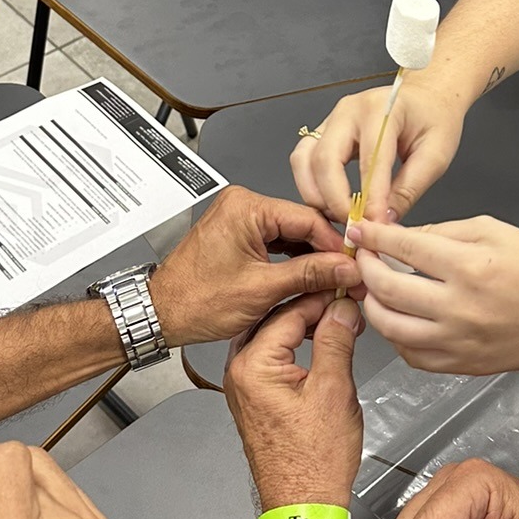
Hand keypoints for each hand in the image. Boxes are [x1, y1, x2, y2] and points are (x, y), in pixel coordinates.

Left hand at [149, 186, 358, 344]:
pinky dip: (293, 261)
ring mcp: (239, 219)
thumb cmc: (195, 300)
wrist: (162, 312)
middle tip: (350, 276)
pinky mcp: (238, 234)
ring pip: (290, 235)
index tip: (356, 264)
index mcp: (245, 208)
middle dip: (326, 253)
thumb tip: (343, 268)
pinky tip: (310, 277)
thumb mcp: (263, 289)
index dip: (336, 245)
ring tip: (335, 280)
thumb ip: (309, 275)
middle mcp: (241, 205)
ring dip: (312, 259)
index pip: (307, 219)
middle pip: (301, 225)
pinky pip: (275, 242)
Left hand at [224, 295, 364, 512]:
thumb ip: (336, 341)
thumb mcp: (333, 391)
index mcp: (253, 366)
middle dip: (313, 307)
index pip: (289, 311)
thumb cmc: (313, 462)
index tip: (348, 289)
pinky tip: (321, 346)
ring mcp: (244, 387)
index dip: (323, 296)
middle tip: (347, 302)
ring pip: (274, 338)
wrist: (303, 505)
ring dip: (305, 327)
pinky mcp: (254, 399)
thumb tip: (341, 309)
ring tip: (339, 322)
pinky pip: (273, 358)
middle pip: (277, 320)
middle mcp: (239, 373)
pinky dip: (297, 347)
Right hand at [291, 79, 463, 225]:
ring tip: (339, 218)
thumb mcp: (435, 155)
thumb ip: (409, 189)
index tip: (376, 226)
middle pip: (325, 159)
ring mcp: (331, 119)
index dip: (371, 199)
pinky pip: (304, 159)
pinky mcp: (323, 131)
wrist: (427, 96)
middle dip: (335, 200)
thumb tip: (384, 221)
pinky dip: (311, 185)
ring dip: (316, 194)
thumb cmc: (433, 118)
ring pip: (305, 160)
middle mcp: (349, 110)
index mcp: (382, 110)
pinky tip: (329, 204)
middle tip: (353, 226)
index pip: (370, 161)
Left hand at [350, 216, 518, 373]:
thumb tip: (400, 236)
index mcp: (469, 267)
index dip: (374, 236)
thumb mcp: (493, 231)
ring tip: (374, 288)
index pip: (403, 247)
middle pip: (387, 287)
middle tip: (363, 256)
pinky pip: (411, 355)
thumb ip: (442, 232)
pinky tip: (400, 318)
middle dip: (365, 267)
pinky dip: (396, 336)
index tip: (361, 229)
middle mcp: (459, 308)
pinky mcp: (462, 365)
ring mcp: (458, 342)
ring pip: (390, 326)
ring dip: (372, 303)